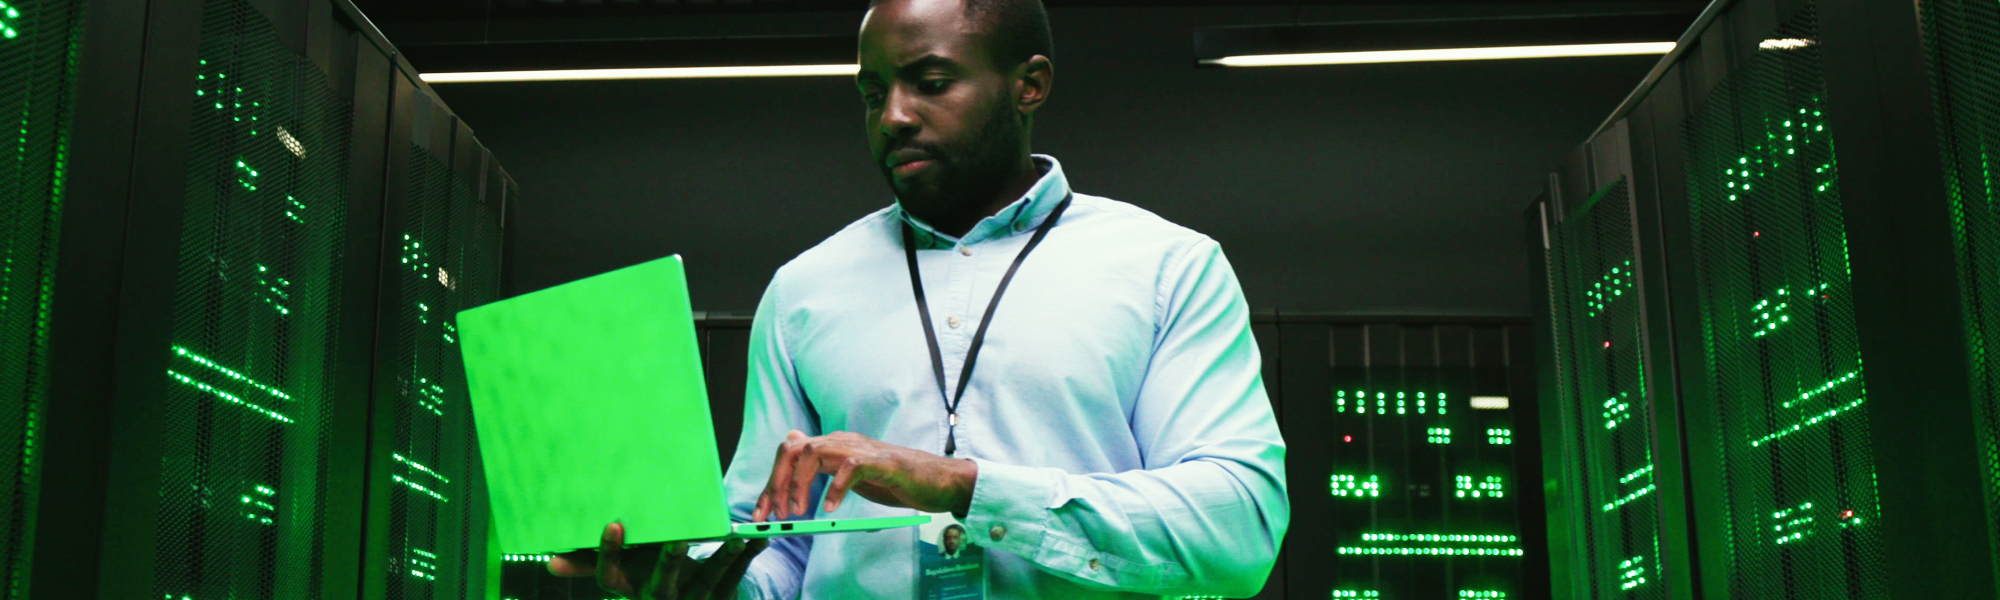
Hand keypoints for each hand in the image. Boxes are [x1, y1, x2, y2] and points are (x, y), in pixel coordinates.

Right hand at [548, 522, 766, 599]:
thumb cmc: (649, 582)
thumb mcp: (624, 576)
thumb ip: (591, 567)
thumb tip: (549, 563)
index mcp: (632, 591)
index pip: (611, 580)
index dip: (609, 555)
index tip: (613, 524)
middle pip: (661, 585)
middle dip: (670, 562)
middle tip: (678, 539)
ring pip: (707, 583)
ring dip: (721, 560)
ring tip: (734, 537)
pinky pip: (735, 580)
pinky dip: (749, 559)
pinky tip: (761, 539)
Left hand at [754, 430, 977, 519]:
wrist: (935, 480)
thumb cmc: (893, 479)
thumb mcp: (848, 471)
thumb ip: (822, 461)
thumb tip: (793, 440)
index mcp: (832, 445)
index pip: (789, 453)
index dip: (770, 483)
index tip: (761, 513)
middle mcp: (842, 441)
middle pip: (794, 449)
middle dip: (777, 483)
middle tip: (776, 515)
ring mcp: (861, 449)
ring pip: (814, 452)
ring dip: (800, 484)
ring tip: (800, 512)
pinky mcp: (881, 461)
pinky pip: (851, 467)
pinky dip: (836, 488)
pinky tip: (830, 508)